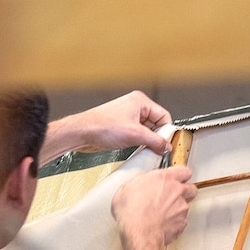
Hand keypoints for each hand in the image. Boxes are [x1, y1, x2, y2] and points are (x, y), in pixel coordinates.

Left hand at [57, 91, 172, 155]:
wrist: (82, 133)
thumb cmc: (101, 126)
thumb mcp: (134, 135)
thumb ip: (155, 141)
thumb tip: (166, 146)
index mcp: (140, 101)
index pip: (163, 116)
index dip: (166, 131)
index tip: (166, 143)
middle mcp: (134, 106)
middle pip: (156, 124)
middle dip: (156, 137)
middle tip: (156, 148)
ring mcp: (127, 117)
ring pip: (146, 130)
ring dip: (146, 141)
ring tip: (142, 148)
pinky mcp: (121, 126)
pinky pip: (137, 134)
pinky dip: (138, 142)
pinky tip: (135, 148)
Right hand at [112, 166, 195, 247]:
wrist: (139, 231)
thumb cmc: (132, 211)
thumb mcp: (128, 187)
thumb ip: (141, 182)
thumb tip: (140, 183)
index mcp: (165, 178)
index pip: (183, 171)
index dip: (180, 175)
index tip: (176, 178)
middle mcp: (177, 192)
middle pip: (191, 188)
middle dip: (184, 191)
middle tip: (174, 195)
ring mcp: (181, 208)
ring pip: (186, 205)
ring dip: (178, 208)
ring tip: (165, 213)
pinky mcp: (182, 223)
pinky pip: (182, 221)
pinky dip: (175, 222)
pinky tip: (164, 224)